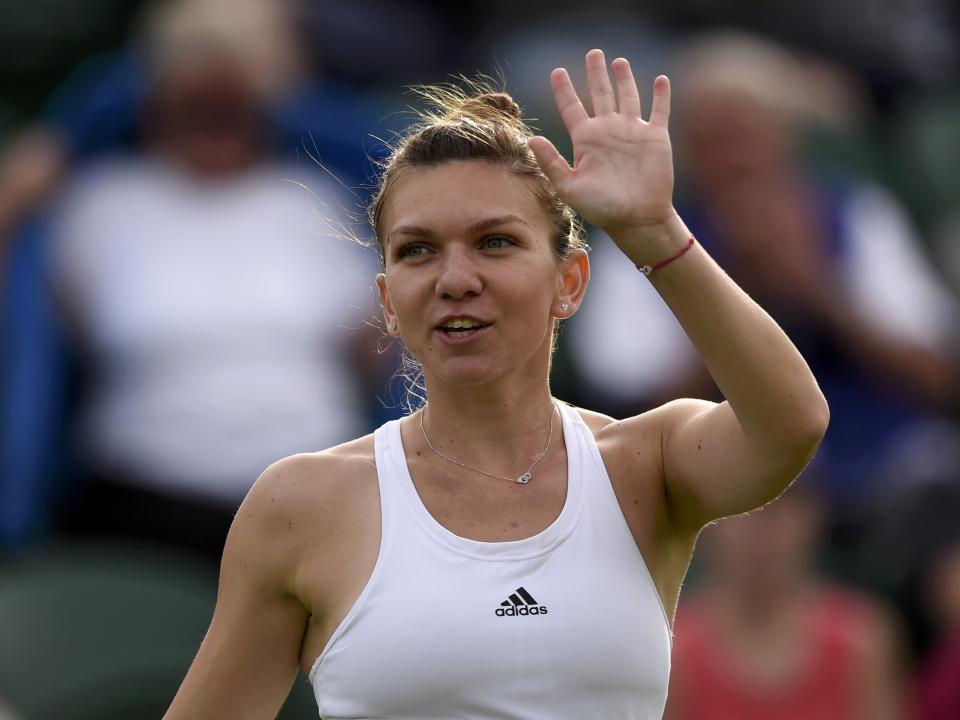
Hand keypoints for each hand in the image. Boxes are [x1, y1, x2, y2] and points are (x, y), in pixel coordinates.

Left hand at [528, 49, 675, 236]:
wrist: (636, 218)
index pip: (571, 107)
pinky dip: (661, 95)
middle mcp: (608, 131)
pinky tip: (661, 79)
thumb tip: (533, 139)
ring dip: (624, 78)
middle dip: (595, 73)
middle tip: (593, 52)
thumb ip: (551, 163)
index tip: (556, 71)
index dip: (563, 89)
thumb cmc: (601, 207)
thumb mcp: (570, 187)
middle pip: (599, 93)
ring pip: (628, 96)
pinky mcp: (655, 137)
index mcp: (586, 140)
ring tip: (618, 61)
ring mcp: (632, 132)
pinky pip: (659, 110)